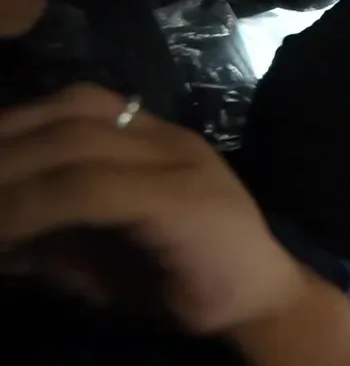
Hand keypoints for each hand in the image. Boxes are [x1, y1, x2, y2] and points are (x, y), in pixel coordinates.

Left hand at [0, 83, 307, 334]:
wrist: (263, 306)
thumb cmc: (187, 284)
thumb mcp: (103, 255)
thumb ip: (54, 235)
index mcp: (156, 141)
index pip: (79, 103)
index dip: (17, 122)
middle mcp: (168, 139)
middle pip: (70, 113)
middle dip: (4, 143)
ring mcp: (178, 163)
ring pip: (75, 144)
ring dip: (10, 174)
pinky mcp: (179, 199)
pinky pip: (90, 190)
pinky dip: (34, 207)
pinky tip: (5, 236)